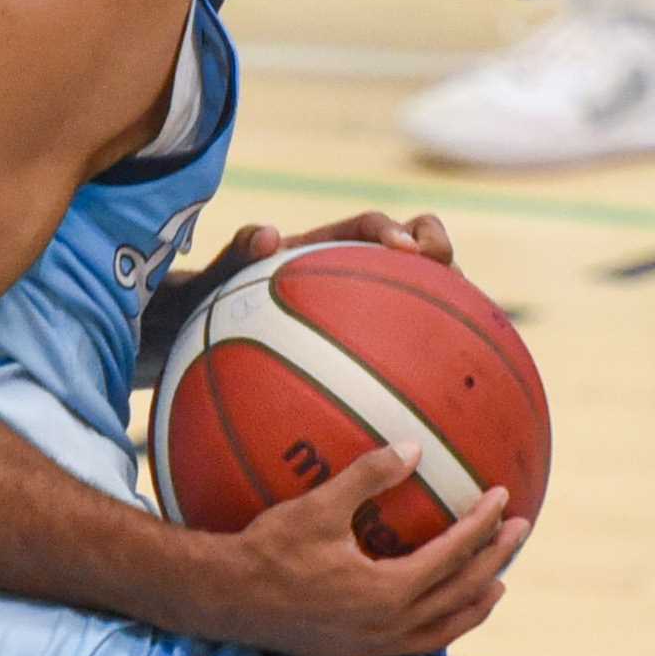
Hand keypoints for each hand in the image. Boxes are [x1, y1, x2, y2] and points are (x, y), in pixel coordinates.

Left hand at [147, 207, 461, 377]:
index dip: (399, 231)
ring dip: (444, 314)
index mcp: (320, 252)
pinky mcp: (356, 356)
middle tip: (455, 278)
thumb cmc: (196, 309)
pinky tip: (427, 426)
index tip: (408, 251)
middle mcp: (346, 280)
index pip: (371, 229)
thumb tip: (267, 234)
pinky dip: (414, 382)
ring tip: (471, 342)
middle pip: (412, 257)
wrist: (183, 343)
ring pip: (412, 308)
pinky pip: (391, 366)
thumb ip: (232, 256)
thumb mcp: (206, 283)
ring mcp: (355, 319)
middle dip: (440, 260)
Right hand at [200, 443, 525, 655]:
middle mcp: (390, 626)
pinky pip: (417, 646)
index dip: (483, 525)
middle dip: (496, 560)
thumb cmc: (270, 549)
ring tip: (498, 585)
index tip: (503, 498)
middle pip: (462, 594)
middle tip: (520, 530)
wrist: (228, 602)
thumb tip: (414, 447)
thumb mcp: (318, 507)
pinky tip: (441, 613)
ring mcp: (375, 647)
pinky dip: (442, 627)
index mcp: (388, 591)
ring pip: (445, 630)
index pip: (454, 556)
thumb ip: (368, 476)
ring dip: (476, 604)